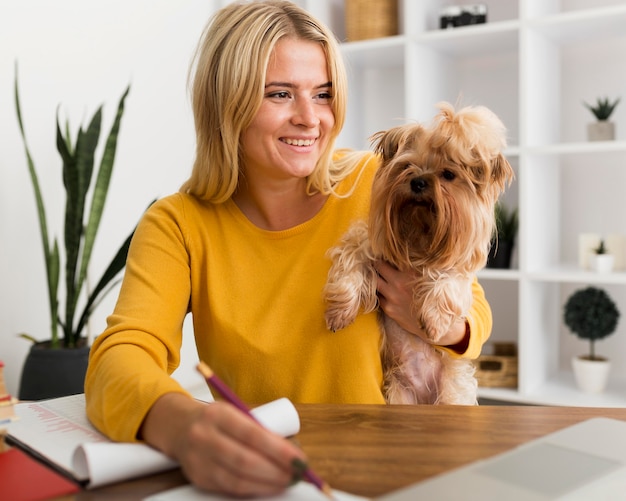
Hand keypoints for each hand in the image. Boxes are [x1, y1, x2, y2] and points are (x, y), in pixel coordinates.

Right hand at [141, 393, 306, 496]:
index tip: (299, 459)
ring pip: (237, 479)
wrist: (178, 426)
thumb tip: (289, 454)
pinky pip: (229, 488)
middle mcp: (205, 437)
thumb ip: (258, 430)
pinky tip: (266, 486)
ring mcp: (198, 460)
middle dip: (276, 471)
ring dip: (267, 484)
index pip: (253, 435)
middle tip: (297, 474)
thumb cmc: (216, 419)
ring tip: (286, 481)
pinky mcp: (198, 478)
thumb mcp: (235, 413)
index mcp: (218, 414)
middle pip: (245, 461)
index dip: (279, 450)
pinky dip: (252, 489)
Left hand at [374, 260, 467, 349]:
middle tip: (377, 261)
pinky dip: (379, 291)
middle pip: (377, 266)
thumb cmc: (436, 297)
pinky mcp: (389, 309)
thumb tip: (407, 253)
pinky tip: (383, 289)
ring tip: (377, 274)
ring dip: (374, 277)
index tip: (385, 251)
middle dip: (377, 263)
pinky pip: (377, 296)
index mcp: (411, 272)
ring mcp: (392, 296)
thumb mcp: (432, 277)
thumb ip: (418, 265)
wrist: (438, 325)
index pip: (392, 256)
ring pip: (374, 281)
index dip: (387, 253)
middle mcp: (399, 283)